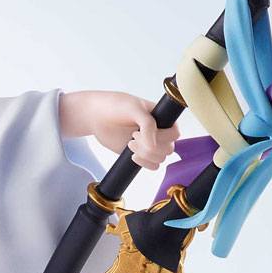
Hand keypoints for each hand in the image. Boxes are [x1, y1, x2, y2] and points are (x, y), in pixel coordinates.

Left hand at [59, 89, 178, 167]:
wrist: (97, 116)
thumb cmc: (115, 106)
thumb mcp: (134, 108)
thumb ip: (147, 124)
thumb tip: (153, 147)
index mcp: (162, 117)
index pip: (174, 133)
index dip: (161, 136)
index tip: (140, 130)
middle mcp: (159, 130)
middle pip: (169, 148)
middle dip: (150, 146)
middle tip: (132, 136)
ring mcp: (150, 143)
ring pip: (161, 158)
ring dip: (146, 155)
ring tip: (129, 144)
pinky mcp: (141, 154)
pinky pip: (153, 165)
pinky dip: (145, 163)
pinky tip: (131, 156)